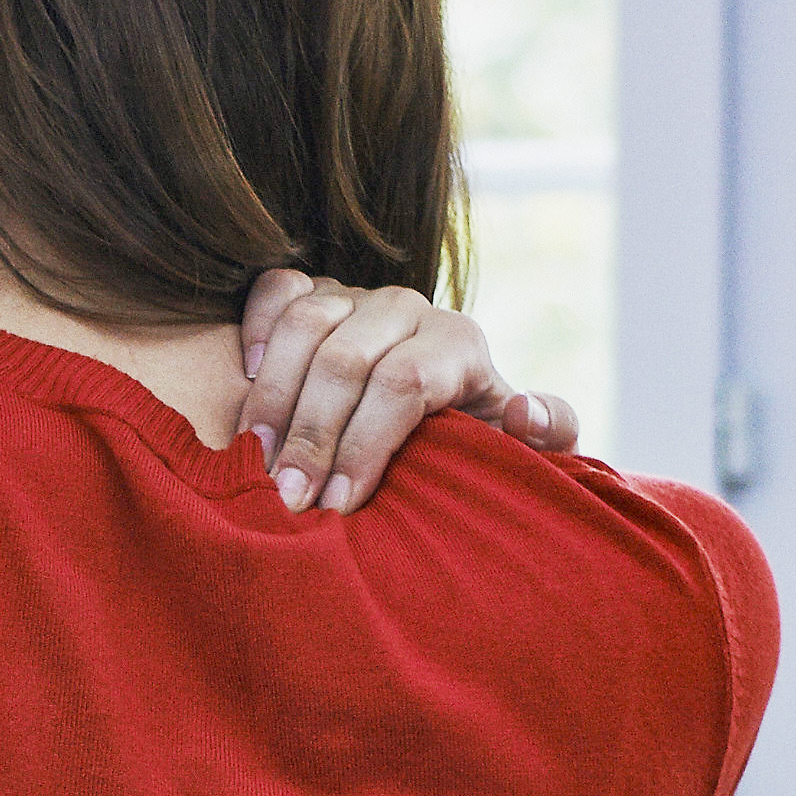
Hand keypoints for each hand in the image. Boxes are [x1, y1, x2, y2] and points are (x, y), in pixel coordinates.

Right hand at [237, 269, 584, 514]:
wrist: (445, 417)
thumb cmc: (475, 449)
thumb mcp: (525, 451)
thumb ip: (551, 435)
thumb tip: (524, 411)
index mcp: (459, 343)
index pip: (404, 383)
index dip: (365, 445)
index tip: (339, 507)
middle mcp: (407, 308)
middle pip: (346, 359)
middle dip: (312, 436)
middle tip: (286, 500)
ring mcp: (356, 296)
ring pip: (305, 325)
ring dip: (273, 398)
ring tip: (255, 462)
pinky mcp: (316, 293)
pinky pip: (276, 288)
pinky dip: (256, 327)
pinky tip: (243, 381)